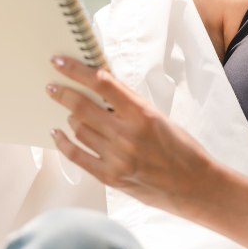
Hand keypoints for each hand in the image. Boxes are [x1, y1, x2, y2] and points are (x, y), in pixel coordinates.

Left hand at [45, 55, 217, 217]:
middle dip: (62, 93)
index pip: (101, 84)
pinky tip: (57, 134)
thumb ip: (130, 104)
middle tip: (52, 87)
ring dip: (71, 117)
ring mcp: (117, 158)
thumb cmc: (181, 149)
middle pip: (82, 107)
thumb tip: (101, 86)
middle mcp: (127, 135)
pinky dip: (63, 143)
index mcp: (142, 114)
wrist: (195, 186)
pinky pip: (77, 156)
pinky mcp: (111, 178)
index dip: (76, 70)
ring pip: (78, 129)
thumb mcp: (159, 117)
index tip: (60, 62)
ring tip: (70, 112)